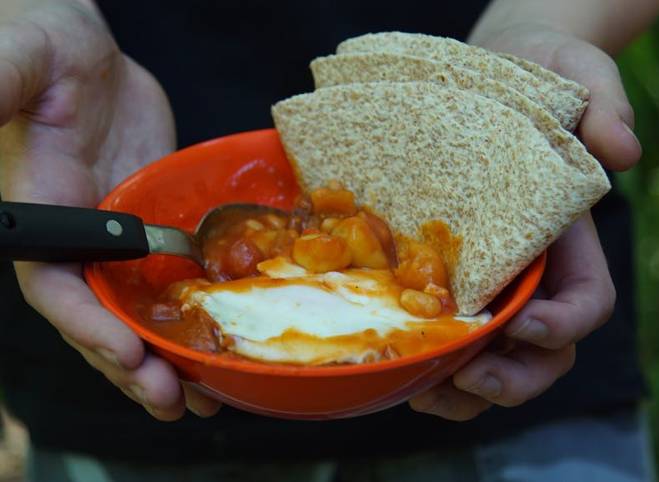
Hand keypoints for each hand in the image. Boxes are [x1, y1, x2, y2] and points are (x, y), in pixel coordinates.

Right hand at [0, 1, 219, 419]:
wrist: (89, 53)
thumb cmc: (44, 43)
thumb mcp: (18, 61)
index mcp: (42, 214)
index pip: (54, 288)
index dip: (86, 325)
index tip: (126, 350)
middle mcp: (78, 238)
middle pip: (99, 318)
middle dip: (132, 363)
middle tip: (171, 399)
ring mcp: (119, 238)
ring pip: (138, 312)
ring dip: (166, 357)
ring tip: (201, 395)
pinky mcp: (154, 228)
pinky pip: (170, 283)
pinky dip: (191, 317)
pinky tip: (218, 345)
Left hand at [410, 26, 626, 419]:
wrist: (485, 82)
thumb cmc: (536, 79)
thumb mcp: (578, 75)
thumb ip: (604, 107)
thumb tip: (622, 152)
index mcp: (568, 245)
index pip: (586, 303)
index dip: (563, 324)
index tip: (524, 323)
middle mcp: (531, 276)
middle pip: (541, 353)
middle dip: (512, 377)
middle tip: (468, 376)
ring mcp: (488, 286)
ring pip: (492, 360)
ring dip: (463, 389)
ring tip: (424, 392)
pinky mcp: (445, 283)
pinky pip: (448, 340)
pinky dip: (431, 364)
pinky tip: (400, 366)